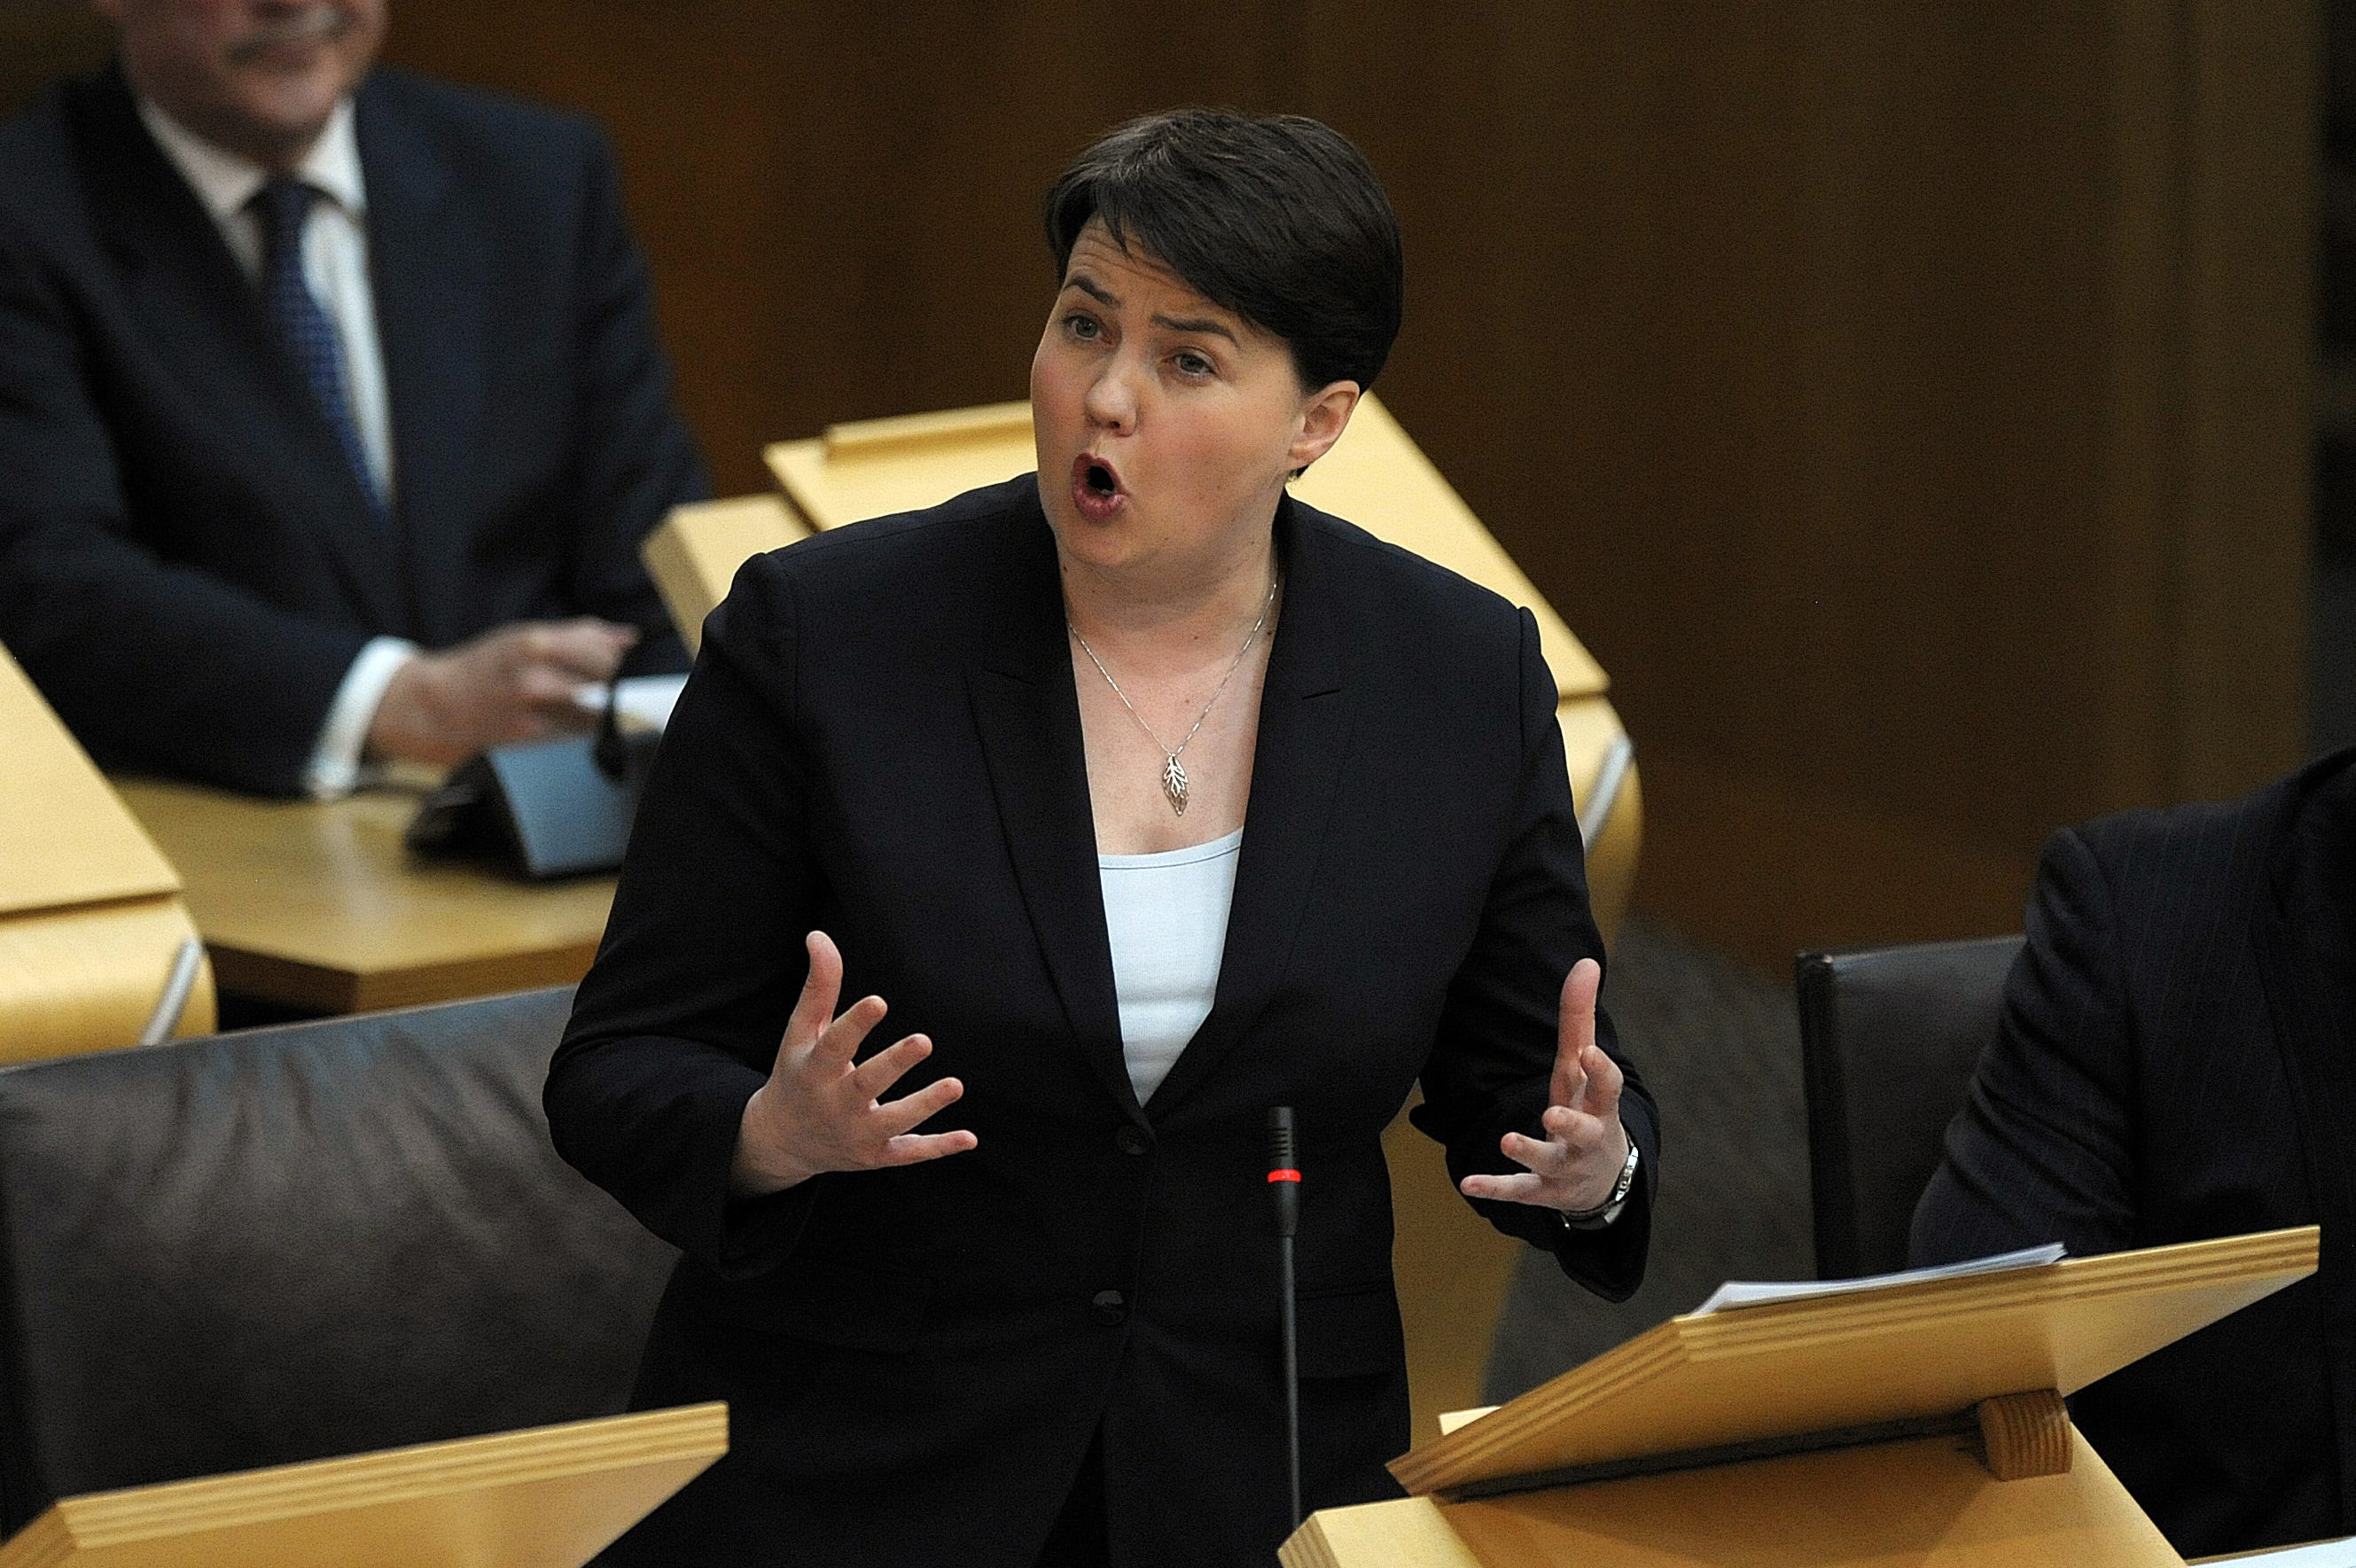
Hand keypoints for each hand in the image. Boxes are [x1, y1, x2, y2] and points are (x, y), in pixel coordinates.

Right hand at [366, 618, 638, 767]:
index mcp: (534, 644)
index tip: (614, 662)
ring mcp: (532, 715)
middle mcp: (535, 679)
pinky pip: (572, 739)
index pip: (604, 652)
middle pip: (604, 681)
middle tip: (583, 685)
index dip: (615, 659)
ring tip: (556, 706)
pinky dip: (568, 733)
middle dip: (604, 683)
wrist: (436, 707)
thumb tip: (628, 638)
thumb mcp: (523, 637)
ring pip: (593, 715)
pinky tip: (546, 725)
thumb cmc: (484, 668)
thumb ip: (579, 635)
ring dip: (586, 712)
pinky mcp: (530, 744)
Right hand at [731, 931, 977, 1196]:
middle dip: (893, 1064)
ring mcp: (856, 1134)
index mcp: (813, 1070)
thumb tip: (819, 936)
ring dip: (924, 1105)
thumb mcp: (801, 1032)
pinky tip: (969, 1137)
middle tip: (924, 1040)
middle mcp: (833, 1105)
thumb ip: (819, 987)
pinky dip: (938, 1148)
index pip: (834, 1046)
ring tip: (956, 1084)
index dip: (855, 1024)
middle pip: (864, 1084)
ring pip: (893, 1121)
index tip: (879, 1001)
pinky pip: (908, 1153)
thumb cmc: (799, 1072)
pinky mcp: (876, 1155)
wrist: (783, 1140)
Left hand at [1460, 958, 1630, 1213]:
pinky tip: (1466, 1183)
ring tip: (1506, 1139)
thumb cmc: (1587, 1107)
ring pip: (1550, 1162)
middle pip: (1586, 1131)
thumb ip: (1580, 1016)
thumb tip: (1587, 961)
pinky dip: (1495, 1187)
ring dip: (1529, 1151)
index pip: (1608, 1087)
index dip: (1600, 1070)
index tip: (1589, 1053)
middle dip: (1572, 1122)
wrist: (1601, 1178)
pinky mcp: (1543, 1189)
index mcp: (1599, 1105)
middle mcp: (1587, 1138)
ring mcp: (1566, 1166)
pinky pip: (1520, 1190)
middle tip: (1553, 1111)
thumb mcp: (1583, 1067)